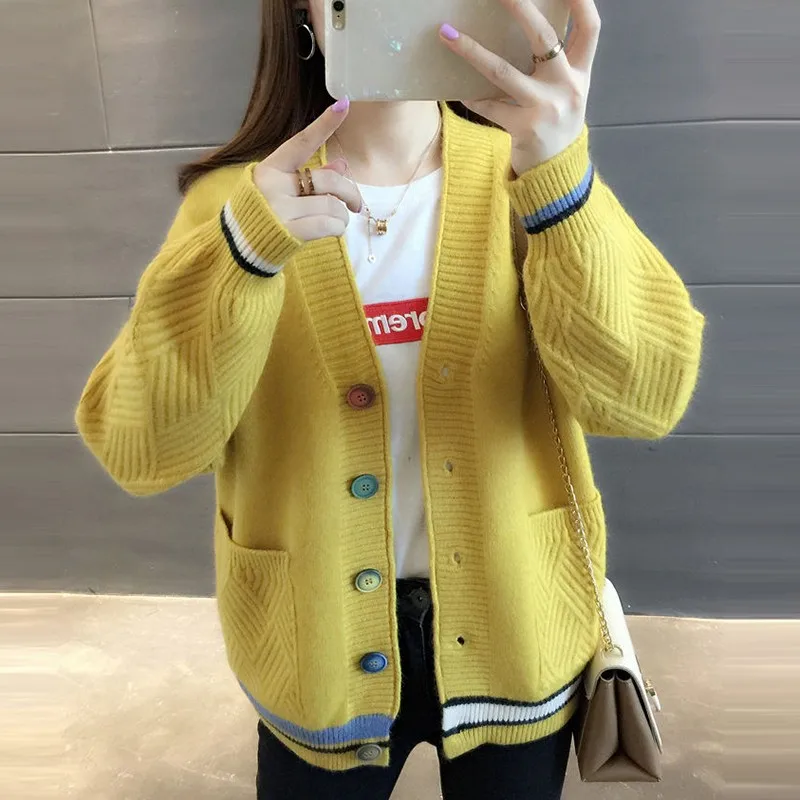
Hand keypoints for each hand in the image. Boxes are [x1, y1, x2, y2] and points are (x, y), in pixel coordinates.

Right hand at [254, 98, 362, 240]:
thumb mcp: (281, 192)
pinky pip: (329, 224)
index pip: (302, 142)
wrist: (238, 251)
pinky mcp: (289, 231)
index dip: (324, 124)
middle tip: (357, 205)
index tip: (344, 104)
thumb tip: (343, 165)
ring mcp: (280, 209)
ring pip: (333, 205)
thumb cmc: (262, 218)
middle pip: (328, 181)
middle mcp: (274, 185)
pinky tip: (333, 230)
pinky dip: (338, 228)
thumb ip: (310, 178)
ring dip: (342, 216)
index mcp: (270, 169)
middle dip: (350, 193)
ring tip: (337, 222)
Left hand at [439, 0, 600, 175]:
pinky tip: (455, 87)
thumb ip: (558, 63)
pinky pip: (489, 106)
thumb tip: (530, 24)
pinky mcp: (523, 129)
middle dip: (520, 8)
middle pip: (544, 38)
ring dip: (472, 51)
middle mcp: (567, 87)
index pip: (590, 29)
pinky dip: (471, 96)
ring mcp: (545, 108)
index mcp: (580, 73)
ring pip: (503, 72)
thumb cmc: (556, 124)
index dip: (581, 2)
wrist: (556, 173)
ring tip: (447, 34)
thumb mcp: (568, 91)